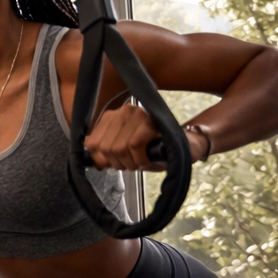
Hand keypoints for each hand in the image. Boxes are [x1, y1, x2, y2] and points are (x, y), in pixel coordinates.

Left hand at [82, 103, 203, 171]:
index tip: (114, 165)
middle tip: (131, 165)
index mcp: (112, 117)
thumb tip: (94, 162)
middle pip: (105, 147)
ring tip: (140, 163)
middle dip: (117, 163)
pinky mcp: (149, 121)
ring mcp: (136, 114)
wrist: (186, 145)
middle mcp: (122, 111)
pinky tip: (146, 161)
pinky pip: (134, 145)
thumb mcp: (125, 151)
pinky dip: (139, 159)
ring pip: (118, 147)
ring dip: (129, 163)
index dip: (101, 159)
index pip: (92, 143)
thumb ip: (107, 153)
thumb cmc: (153, 149)